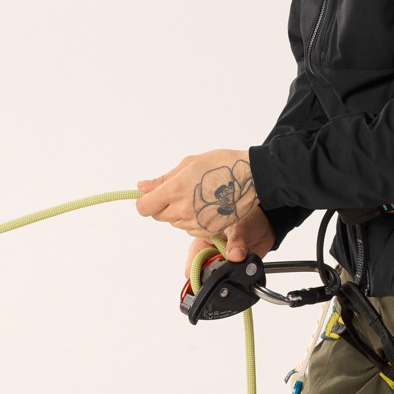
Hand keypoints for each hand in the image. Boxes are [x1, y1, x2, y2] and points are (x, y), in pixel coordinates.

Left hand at [136, 151, 276, 261]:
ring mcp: (196, 222)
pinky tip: (206, 206)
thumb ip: (163, 179)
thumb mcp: (189, 164)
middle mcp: (184, 209)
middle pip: (159, 216)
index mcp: (176, 189)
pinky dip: (194, 221)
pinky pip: (190, 229)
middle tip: (182, 192)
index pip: (144, 207)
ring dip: (179, 213)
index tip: (153, 195)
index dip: (146, 201)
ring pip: (175, 223)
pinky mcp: (209, 230)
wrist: (252, 177)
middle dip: (164, 205)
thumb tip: (142, 187)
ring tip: (198, 197)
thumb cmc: (221, 164)